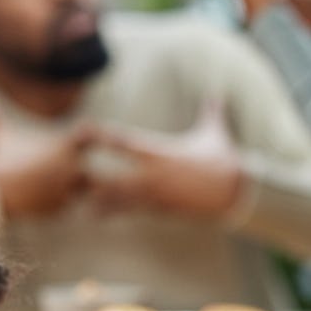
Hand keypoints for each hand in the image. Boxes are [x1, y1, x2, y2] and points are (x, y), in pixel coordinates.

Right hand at [0, 98, 92, 217]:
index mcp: (64, 147)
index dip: (88, 137)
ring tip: (46, 187)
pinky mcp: (60, 208)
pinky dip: (58, 204)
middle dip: (81, 172)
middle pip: (93, 171)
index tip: (74, 142)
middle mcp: (71, 169)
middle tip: (60, 172)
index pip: (91, 136)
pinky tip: (41, 200)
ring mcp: (68, 190)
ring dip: (71, 191)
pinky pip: (67, 207)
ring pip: (82, 192)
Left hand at [85, 100, 243, 216]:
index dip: (104, 137)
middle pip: (115, 179)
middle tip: (75, 176)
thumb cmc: (223, 161)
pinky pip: (138, 212)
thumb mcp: (215, 133)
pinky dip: (122, 212)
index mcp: (161, 153)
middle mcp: (155, 176)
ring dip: (104, 203)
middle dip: (95, 179)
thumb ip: (211, 112)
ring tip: (85, 206)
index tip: (85, 131)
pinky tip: (105, 217)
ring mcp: (159, 196)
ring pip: (123, 202)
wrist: (236, 192)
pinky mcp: (165, 210)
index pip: (125, 143)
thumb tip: (217, 93)